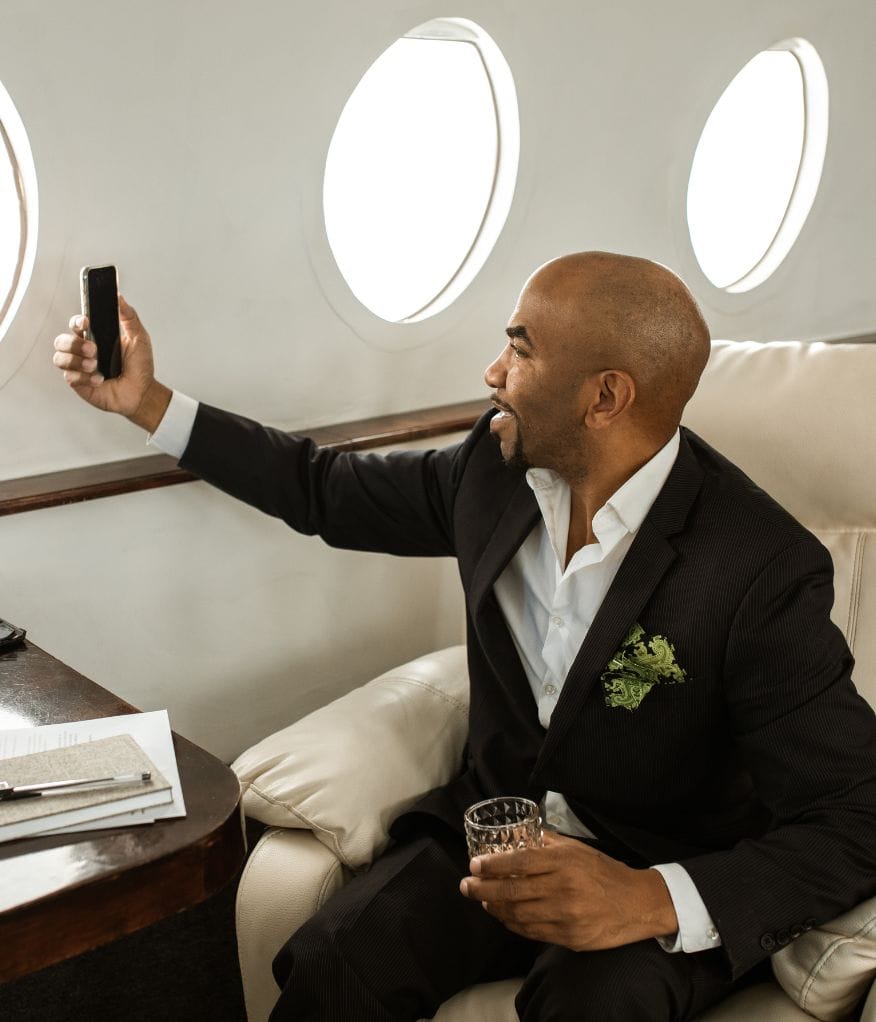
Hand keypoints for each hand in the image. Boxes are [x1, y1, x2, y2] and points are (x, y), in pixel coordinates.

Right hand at [52, 296, 170, 430]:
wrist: (143, 392)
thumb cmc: (140, 367)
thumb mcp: (139, 338)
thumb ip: (129, 317)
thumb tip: (119, 297)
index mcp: (95, 337)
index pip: (77, 324)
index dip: (77, 321)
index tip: (86, 322)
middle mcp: (84, 351)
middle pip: (62, 340)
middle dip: (74, 344)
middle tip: (93, 350)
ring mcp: (79, 367)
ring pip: (60, 358)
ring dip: (76, 361)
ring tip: (95, 365)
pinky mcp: (79, 384)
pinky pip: (70, 377)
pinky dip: (84, 378)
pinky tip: (99, 380)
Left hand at [459, 830, 677, 950]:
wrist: (636, 903)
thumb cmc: (604, 872)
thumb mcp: (577, 849)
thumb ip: (548, 843)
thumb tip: (519, 835)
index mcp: (564, 862)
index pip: (520, 862)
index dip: (493, 865)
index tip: (474, 865)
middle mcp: (563, 888)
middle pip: (513, 891)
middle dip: (483, 889)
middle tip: (466, 885)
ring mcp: (565, 915)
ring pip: (518, 914)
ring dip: (495, 908)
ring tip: (482, 900)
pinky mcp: (569, 937)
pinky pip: (532, 932)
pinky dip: (513, 924)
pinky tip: (503, 916)